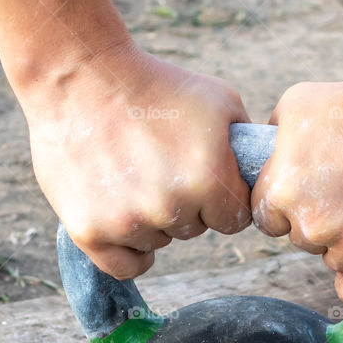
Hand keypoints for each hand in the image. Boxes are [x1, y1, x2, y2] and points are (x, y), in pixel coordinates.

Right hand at [24, 41, 250, 278]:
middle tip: (161, 165)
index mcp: (209, 180)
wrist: (79, 76)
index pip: (234, 219)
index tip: (204, 175)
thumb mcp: (220, 100)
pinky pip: (125, 266)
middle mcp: (170, 207)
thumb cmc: (156, 84)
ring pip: (159, 242)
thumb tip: (263, 174)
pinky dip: (129, 251)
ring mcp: (127, 222)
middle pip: (195, 230)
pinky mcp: (89, 231)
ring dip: (153, 220)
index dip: (222, 197)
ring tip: (134, 174)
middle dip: (186, 204)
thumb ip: (246, 145)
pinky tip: (127, 222)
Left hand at [252, 70, 342, 306]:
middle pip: (303, 240)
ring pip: (334, 262)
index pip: (270, 219)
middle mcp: (312, 226)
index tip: (317, 186)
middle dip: (322, 219)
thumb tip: (264, 160)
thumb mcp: (298, 104)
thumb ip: (273, 144)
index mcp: (283, 191)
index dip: (292, 203)